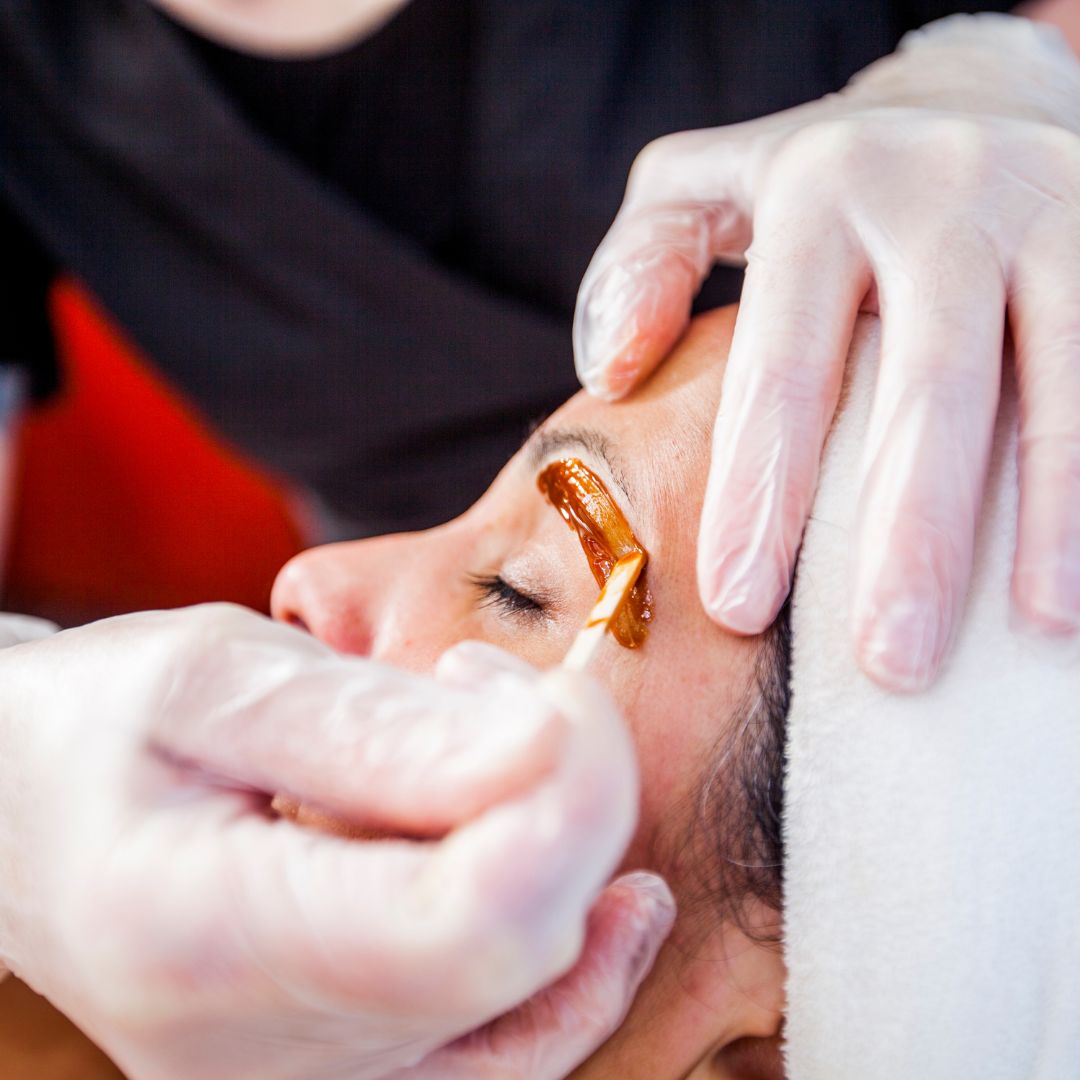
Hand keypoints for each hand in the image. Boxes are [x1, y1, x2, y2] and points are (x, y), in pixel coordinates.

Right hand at [0, 605, 672, 1078]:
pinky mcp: (351, 1074)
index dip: (567, 802)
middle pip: (519, 955)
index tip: (558, 696)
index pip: (469, 924)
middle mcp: (260, 1060)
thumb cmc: (99, 723)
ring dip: (567, 856)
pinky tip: (600, 887)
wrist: (24, 809)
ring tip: (501, 748)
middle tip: (503, 691)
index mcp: (206, 939)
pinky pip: (513, 1046)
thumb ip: (378, 727)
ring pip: (536, 1000)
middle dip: (572, 801)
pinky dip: (570, 951)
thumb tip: (550, 751)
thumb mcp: (216, 678)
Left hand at [575, 14, 1079, 689]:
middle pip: (927, 388)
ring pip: (1060, 379)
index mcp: (819, 189)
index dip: (759, 491)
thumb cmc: (813, 180)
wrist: (967, 96)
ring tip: (1037, 630)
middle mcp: (944, 191)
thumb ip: (640, 266)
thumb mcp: (702, 189)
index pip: (781, 366)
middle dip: (909, 536)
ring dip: (1051, 514)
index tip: (740, 605)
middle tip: (890, 664)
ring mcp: (1054, 207)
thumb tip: (611, 371)